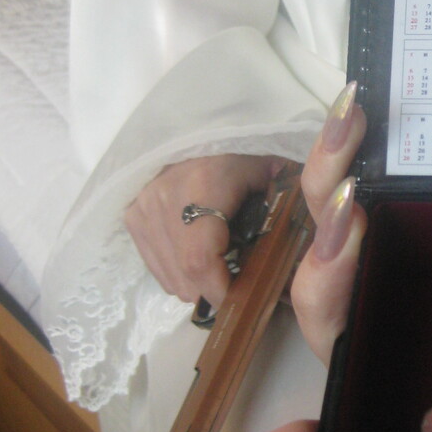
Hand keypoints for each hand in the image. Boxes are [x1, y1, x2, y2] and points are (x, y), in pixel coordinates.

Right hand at [125, 153, 286, 306]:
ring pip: (171, 279)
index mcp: (201, 185)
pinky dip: (182, 275)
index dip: (223, 291)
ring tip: (226, 268)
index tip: (249, 301)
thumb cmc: (249, 154)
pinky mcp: (132, 216)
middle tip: (246, 287)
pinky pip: (157, 269)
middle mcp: (163, 198)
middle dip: (219, 293)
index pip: (200, 261)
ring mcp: (143, 208)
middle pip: (186, 278)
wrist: (204, 130)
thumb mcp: (275, 173)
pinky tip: (203, 256)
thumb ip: (285, 214)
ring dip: (201, 286)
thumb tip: (299, 271)